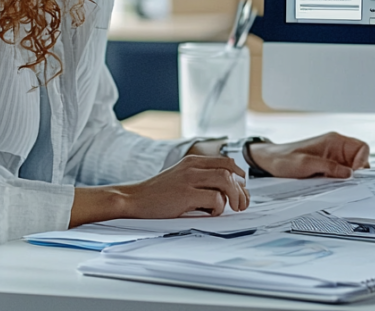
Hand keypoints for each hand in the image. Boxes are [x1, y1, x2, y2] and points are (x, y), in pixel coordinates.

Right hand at [72, 155, 248, 225]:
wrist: (132, 200)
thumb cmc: (157, 194)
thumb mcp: (180, 178)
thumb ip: (199, 178)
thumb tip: (226, 191)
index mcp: (192, 161)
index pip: (226, 161)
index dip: (239, 174)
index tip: (243, 187)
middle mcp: (192, 167)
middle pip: (229, 171)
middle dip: (241, 188)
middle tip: (243, 204)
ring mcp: (189, 179)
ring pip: (225, 181)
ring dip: (235, 196)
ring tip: (234, 208)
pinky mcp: (185, 194)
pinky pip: (215, 198)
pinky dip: (219, 207)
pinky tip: (211, 212)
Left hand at [247, 132, 370, 178]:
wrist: (269, 162)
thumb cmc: (284, 158)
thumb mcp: (306, 163)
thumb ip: (329, 167)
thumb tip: (349, 174)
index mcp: (334, 141)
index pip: (361, 148)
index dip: (363, 161)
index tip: (356, 174)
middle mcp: (336, 149)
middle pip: (359, 160)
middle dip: (357, 174)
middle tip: (349, 185)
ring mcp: (332, 160)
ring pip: (351, 171)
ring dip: (347, 180)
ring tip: (338, 187)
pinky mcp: (327, 169)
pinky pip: (340, 177)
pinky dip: (339, 184)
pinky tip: (332, 188)